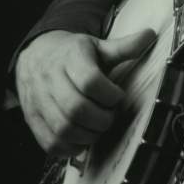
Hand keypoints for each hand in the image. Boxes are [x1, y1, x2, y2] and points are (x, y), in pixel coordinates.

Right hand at [14, 27, 156, 156]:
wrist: (36, 56)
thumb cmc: (73, 54)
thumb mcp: (98, 46)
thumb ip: (123, 46)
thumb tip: (150, 35)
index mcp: (70, 58)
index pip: (89, 81)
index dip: (109, 94)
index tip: (118, 95)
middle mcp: (50, 79)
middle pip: (76, 108)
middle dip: (101, 119)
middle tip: (111, 116)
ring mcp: (38, 101)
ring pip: (63, 129)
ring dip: (88, 135)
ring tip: (99, 127)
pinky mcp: (32, 120)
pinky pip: (50, 143)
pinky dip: (70, 148)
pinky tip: (83, 139)